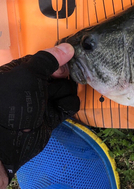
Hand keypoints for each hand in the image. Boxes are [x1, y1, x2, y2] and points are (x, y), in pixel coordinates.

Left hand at [0, 44, 79, 181]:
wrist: (8, 140)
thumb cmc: (13, 101)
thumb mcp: (28, 74)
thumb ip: (49, 59)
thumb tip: (68, 48)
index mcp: (20, 72)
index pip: (46, 60)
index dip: (57, 61)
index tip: (63, 64)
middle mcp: (32, 85)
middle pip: (60, 74)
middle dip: (64, 77)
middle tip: (62, 80)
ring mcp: (43, 101)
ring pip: (67, 89)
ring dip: (65, 92)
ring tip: (55, 100)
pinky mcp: (52, 116)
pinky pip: (69, 105)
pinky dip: (68, 105)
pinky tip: (62, 108)